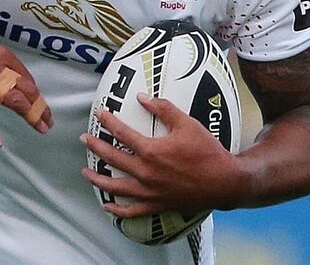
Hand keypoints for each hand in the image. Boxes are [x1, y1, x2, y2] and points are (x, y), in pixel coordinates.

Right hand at [0, 30, 52, 148]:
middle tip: (48, 121)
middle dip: (41, 107)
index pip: (27, 78)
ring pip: (13, 102)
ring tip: (41, 128)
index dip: (36, 93)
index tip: (41, 104)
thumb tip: (10, 72)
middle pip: (27, 91)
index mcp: (1, 56)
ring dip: (30, 116)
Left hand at [81, 93, 243, 216]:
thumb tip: (142, 97)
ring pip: (115, 187)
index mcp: (151, 151)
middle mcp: (146, 173)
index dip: (108, 121)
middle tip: (85, 139)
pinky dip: (117, 211)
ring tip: (86, 173)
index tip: (100, 114)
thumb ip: (163, 109)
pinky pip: (132, 211)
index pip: (122, 133)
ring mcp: (149, 192)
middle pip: (112, 158)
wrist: (224, 182)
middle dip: (95, 147)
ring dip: (98, 180)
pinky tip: (107, 207)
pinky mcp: (156, 205)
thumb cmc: (207, 151)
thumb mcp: (187, 124)